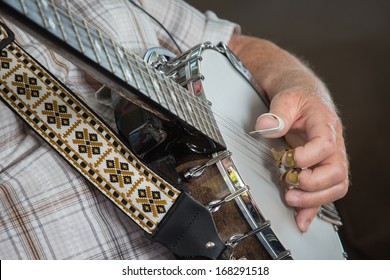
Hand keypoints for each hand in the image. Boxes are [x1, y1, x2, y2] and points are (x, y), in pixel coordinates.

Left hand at [254, 89, 348, 231]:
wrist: (305, 99)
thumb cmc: (298, 99)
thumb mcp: (285, 99)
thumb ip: (277, 114)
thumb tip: (266, 127)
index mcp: (325, 125)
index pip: (326, 145)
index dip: (309, 157)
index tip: (289, 159)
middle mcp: (333, 145)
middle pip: (337, 172)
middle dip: (312, 185)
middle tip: (290, 184)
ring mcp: (329, 160)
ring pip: (335, 187)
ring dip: (313, 200)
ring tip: (290, 199)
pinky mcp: (321, 170)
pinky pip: (323, 193)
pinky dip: (313, 209)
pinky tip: (301, 219)